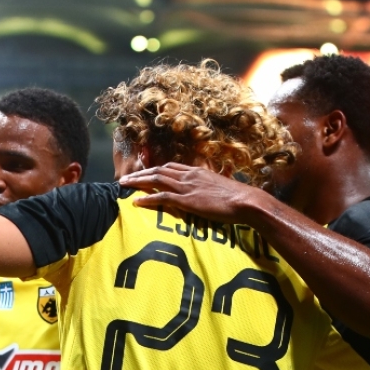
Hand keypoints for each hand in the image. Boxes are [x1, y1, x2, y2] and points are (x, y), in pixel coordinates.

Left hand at [117, 163, 267, 224]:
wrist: (246, 201)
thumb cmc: (238, 198)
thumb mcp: (221, 188)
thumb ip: (210, 188)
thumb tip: (208, 193)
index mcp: (197, 171)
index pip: (171, 167)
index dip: (155, 170)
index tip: (144, 173)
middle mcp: (189, 175)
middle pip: (158, 170)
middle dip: (140, 174)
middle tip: (125, 178)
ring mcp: (187, 187)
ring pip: (156, 180)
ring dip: (138, 182)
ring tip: (124, 186)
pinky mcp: (187, 200)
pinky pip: (162, 197)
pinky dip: (147, 198)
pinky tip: (136, 202)